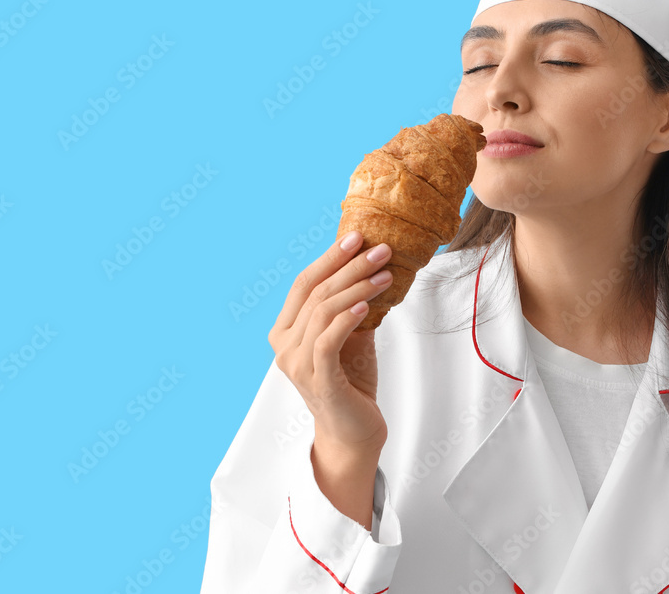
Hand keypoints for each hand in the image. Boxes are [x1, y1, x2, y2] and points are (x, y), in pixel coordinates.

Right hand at [268, 230, 392, 457]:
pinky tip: (369, 305)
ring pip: (323, 312)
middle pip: (316, 293)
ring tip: (385, 275)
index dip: (329, 257)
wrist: (354, 431)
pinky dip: (348, 318)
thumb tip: (371, 267)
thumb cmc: (352, 382)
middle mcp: (284, 346)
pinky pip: (329, 340)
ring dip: (357, 288)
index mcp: (285, 331)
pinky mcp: (318, 380)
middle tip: (380, 251)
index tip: (357, 237)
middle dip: (349, 266)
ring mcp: (297, 364)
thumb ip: (351, 306)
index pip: (303, 284)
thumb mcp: (351, 336)